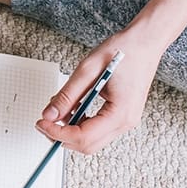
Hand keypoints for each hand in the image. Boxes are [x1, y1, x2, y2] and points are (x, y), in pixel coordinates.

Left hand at [35, 30, 165, 153]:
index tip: (41, 123)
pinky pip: (98, 130)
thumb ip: (67, 95)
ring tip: (57, 111)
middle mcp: (126, 122)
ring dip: (70, 131)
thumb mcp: (87, 70)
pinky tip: (72, 109)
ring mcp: (126, 121)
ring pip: (92, 141)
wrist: (145, 42)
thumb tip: (49, 115)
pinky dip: (80, 124)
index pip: (83, 136)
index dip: (57, 133)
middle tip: (44, 121)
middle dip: (62, 136)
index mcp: (120, 113)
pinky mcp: (122, 116)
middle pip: (88, 145)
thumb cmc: (123, 51)